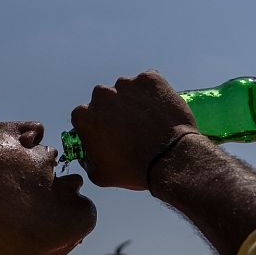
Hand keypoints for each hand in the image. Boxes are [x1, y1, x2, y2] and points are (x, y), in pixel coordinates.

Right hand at [70, 71, 196, 189]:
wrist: (170, 159)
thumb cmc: (133, 170)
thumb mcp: (99, 175)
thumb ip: (86, 160)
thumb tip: (86, 154)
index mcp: (84, 116)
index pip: (85, 116)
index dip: (98, 125)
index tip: (109, 133)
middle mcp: (102, 95)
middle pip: (105, 99)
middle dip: (115, 110)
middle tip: (131, 127)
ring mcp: (127, 84)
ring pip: (127, 89)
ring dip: (134, 100)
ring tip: (148, 120)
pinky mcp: (150, 79)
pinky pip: (149, 82)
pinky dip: (153, 92)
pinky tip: (159, 110)